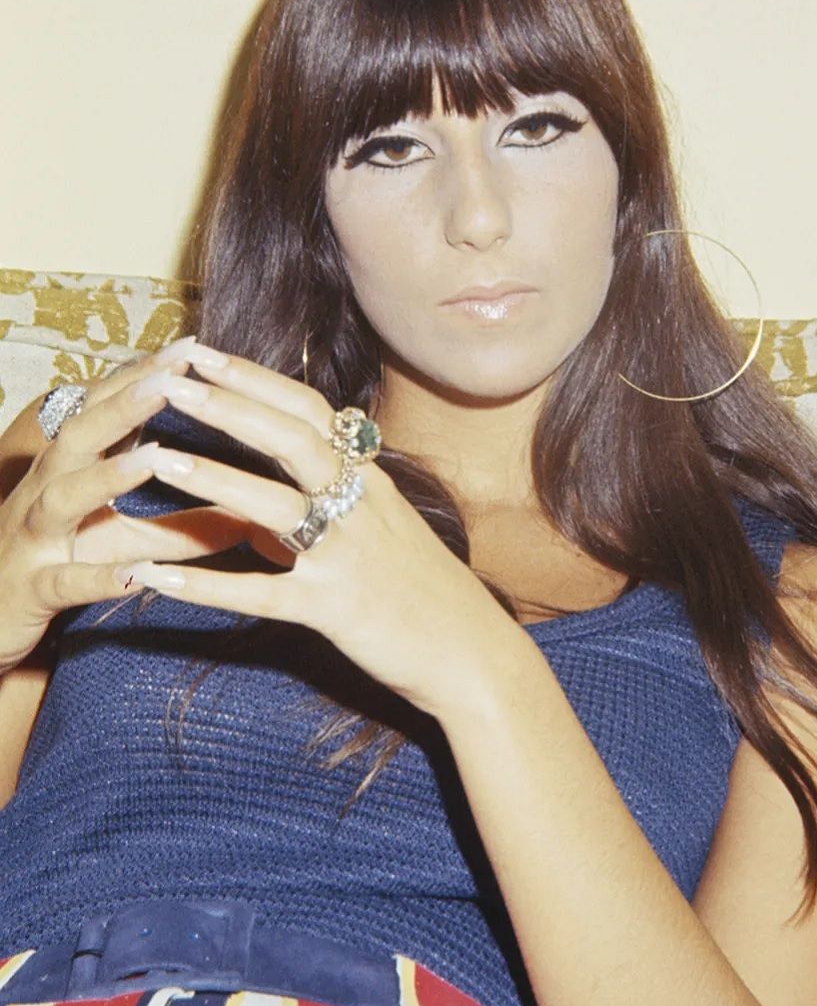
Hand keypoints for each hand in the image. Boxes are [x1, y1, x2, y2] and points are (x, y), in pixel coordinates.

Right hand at [0, 340, 257, 672]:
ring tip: (157, 458)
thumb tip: (249, 516)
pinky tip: (136, 575)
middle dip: (123, 405)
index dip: (142, 379)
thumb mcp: (122, 541)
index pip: (104, 411)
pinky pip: (63, 581)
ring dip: (109, 475)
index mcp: (68, 470)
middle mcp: (46, 492)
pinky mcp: (30, 589)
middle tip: (172, 378)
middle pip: (79, 437)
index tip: (190, 349)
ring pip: (62, 497)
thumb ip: (182, 528)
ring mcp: (33, 538)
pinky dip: (98, 577)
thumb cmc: (57, 566)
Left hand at [119, 343, 532, 724]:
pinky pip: (260, 594)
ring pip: (275, 506)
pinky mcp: (334, 609)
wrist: (472, 653)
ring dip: (213, 479)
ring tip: (156, 459)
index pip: (310, 410)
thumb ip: (336, 497)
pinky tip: (156, 578)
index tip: (203, 352)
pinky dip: (206, 585)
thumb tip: (279, 480)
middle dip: (229, 405)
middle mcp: (360, 506)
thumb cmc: (426, 591)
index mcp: (370, 480)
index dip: (255, 378)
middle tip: (171, 379)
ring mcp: (348, 555)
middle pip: (291, 439)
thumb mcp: (386, 526)